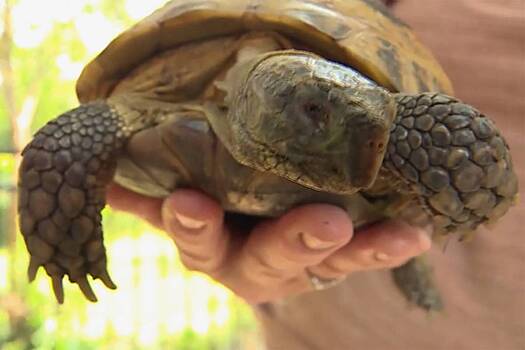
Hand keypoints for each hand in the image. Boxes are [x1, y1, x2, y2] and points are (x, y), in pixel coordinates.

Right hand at [107, 184, 430, 303]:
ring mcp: (302, 266)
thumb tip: (101, 176)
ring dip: (360, 249)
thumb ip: (148, 192)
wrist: (258, 223)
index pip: (198, 239)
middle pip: (271, 259)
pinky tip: (415, 234)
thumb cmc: (216, 208)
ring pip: (329, 263)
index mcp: (211, 249)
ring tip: (398, 236)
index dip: (193, 224)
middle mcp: (256, 266)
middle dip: (294, 241)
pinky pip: (364, 254)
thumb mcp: (181, 201)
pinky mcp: (338, 259)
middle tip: (325, 221)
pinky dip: (388, 245)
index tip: (188, 201)